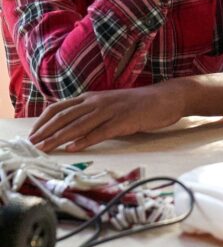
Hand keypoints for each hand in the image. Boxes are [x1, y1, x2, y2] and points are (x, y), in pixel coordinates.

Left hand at [28, 82, 186, 151]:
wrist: (165, 98)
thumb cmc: (138, 104)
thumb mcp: (110, 104)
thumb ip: (92, 113)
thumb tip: (73, 128)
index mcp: (92, 98)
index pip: (60, 108)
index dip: (43, 121)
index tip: (33, 134)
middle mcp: (97, 102)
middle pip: (64, 117)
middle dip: (46, 132)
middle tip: (32, 145)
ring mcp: (110, 111)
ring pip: (78, 125)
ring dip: (59, 138)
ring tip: (45, 148)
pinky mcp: (123, 121)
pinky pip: (100, 132)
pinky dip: (84, 141)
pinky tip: (73, 148)